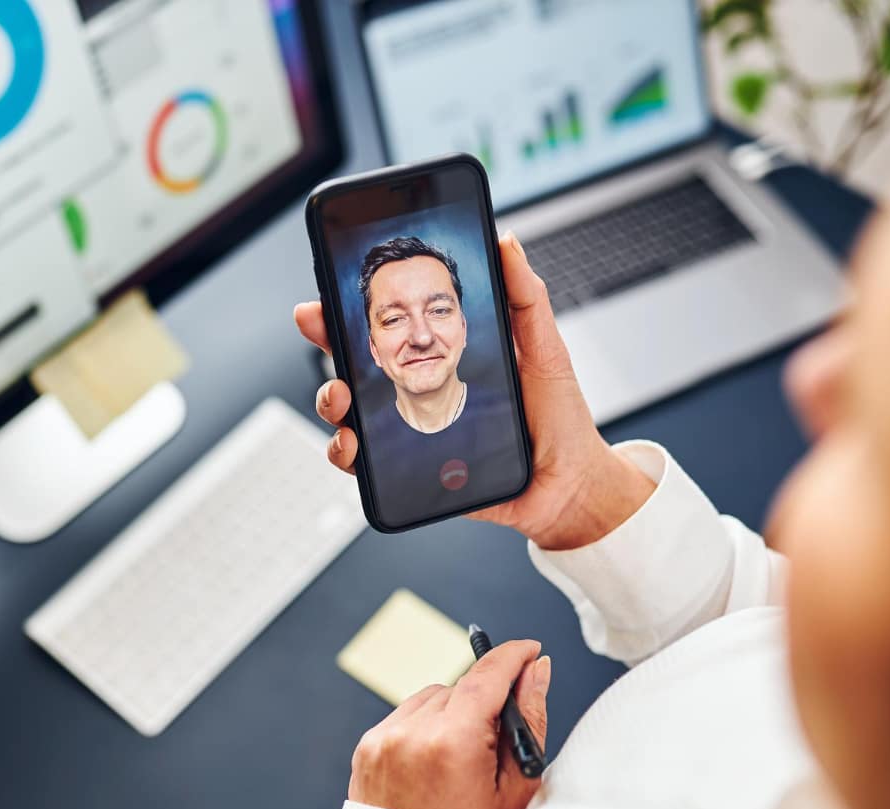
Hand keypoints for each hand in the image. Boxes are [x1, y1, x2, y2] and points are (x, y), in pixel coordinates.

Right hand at [297, 233, 654, 549]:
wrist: (571, 484)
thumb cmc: (559, 418)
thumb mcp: (543, 347)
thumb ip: (524, 295)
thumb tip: (506, 242)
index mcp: (442, 358)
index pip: (386, 329)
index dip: (349, 312)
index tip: (325, 297)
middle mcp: (421, 393)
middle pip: (355, 365)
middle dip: (326, 345)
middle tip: (318, 329)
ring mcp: (415, 432)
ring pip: (350, 415)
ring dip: (331, 401)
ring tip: (341, 398)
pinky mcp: (416, 474)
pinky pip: (367, 467)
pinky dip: (348, 456)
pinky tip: (354, 447)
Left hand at [347, 639, 550, 808]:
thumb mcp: (517, 787)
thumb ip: (529, 720)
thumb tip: (537, 670)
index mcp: (452, 743)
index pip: (486, 675)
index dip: (513, 656)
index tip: (530, 650)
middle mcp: (410, 734)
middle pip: (461, 686)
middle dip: (485, 700)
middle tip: (498, 738)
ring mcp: (382, 741)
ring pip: (431, 698)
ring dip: (452, 712)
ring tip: (464, 757)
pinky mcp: (366, 749)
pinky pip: (404, 716)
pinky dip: (425, 727)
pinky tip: (437, 762)